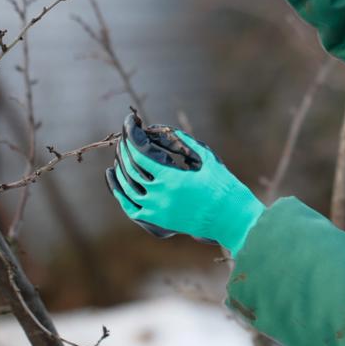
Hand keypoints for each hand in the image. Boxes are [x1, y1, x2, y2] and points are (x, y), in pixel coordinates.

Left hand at [105, 112, 263, 256]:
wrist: (230, 217)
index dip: (132, 137)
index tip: (130, 124)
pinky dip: (120, 193)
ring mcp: (157, 210)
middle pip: (131, 169)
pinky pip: (130, 208)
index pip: (140, 154)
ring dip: (121, 168)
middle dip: (125, 149)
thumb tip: (160, 129)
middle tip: (125, 137)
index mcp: (172, 179)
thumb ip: (183, 142)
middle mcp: (160, 196)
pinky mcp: (158, 221)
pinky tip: (114, 178)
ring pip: (127, 188)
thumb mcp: (205, 158)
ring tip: (120, 154)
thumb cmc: (222, 185)